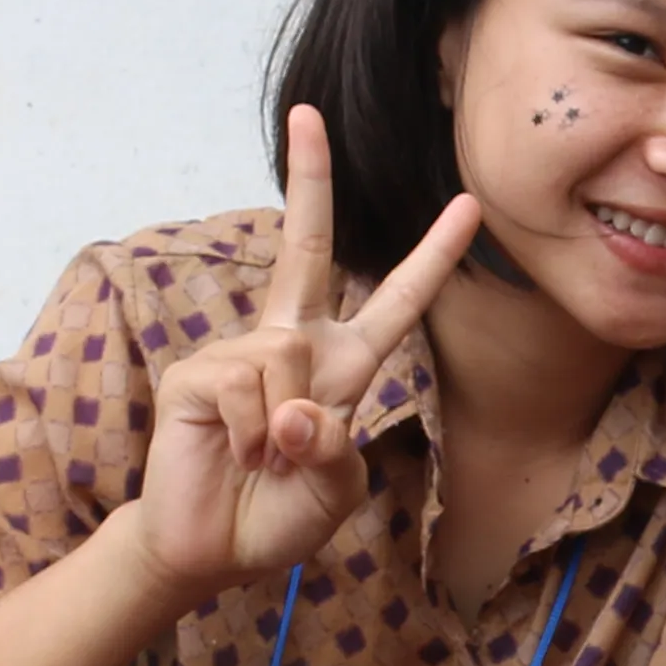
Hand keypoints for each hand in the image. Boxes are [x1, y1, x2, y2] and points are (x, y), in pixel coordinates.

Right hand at [132, 105, 481, 600]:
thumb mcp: (335, 491)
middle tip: (306, 114)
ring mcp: (240, 353)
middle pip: (306, 248)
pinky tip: (235, 454)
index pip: (392, 302)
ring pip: (287, 362)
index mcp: (339, 366)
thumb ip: (335, 450)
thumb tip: (296, 410)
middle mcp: (290, 346)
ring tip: (263, 461)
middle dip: (309, 179)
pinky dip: (252, 436)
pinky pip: (247, 388)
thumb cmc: (277, 516)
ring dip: (284, 431)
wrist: (212, 550)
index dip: (431, 257)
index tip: (468, 205)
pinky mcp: (197, 374)